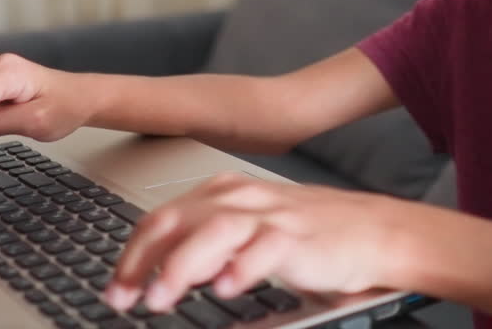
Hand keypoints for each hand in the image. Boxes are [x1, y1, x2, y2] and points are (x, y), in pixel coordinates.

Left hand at [103, 173, 396, 312]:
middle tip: (122, 297)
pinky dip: (242, 268)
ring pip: (212, 230)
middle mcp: (241, 198)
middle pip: (176, 220)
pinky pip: (265, 249)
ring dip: (181, 265)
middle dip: (141, 260)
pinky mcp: (300, 237)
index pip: (162, 217)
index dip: (132, 253)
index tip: (116, 288)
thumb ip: (207, 246)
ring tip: (161, 297)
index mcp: (224, 194)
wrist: (375, 232)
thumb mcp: (250, 232)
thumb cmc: (312, 237)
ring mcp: (271, 215)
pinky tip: (226, 289)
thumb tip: (160, 275)